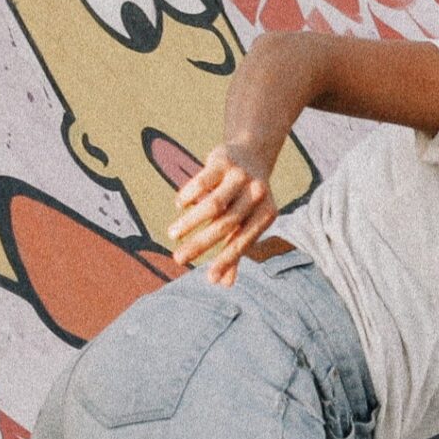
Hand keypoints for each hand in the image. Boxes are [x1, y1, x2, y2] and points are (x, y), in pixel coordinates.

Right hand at [168, 144, 279, 284]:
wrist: (252, 153)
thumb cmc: (246, 199)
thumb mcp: (246, 223)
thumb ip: (235, 252)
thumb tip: (223, 284)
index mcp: (266, 214)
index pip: (243, 242)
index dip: (226, 261)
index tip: (208, 279)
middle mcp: (257, 195)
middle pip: (225, 225)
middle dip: (200, 245)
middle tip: (178, 259)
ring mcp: (240, 176)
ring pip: (212, 205)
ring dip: (190, 222)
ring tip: (172, 235)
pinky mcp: (223, 160)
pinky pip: (202, 182)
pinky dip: (189, 196)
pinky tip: (180, 205)